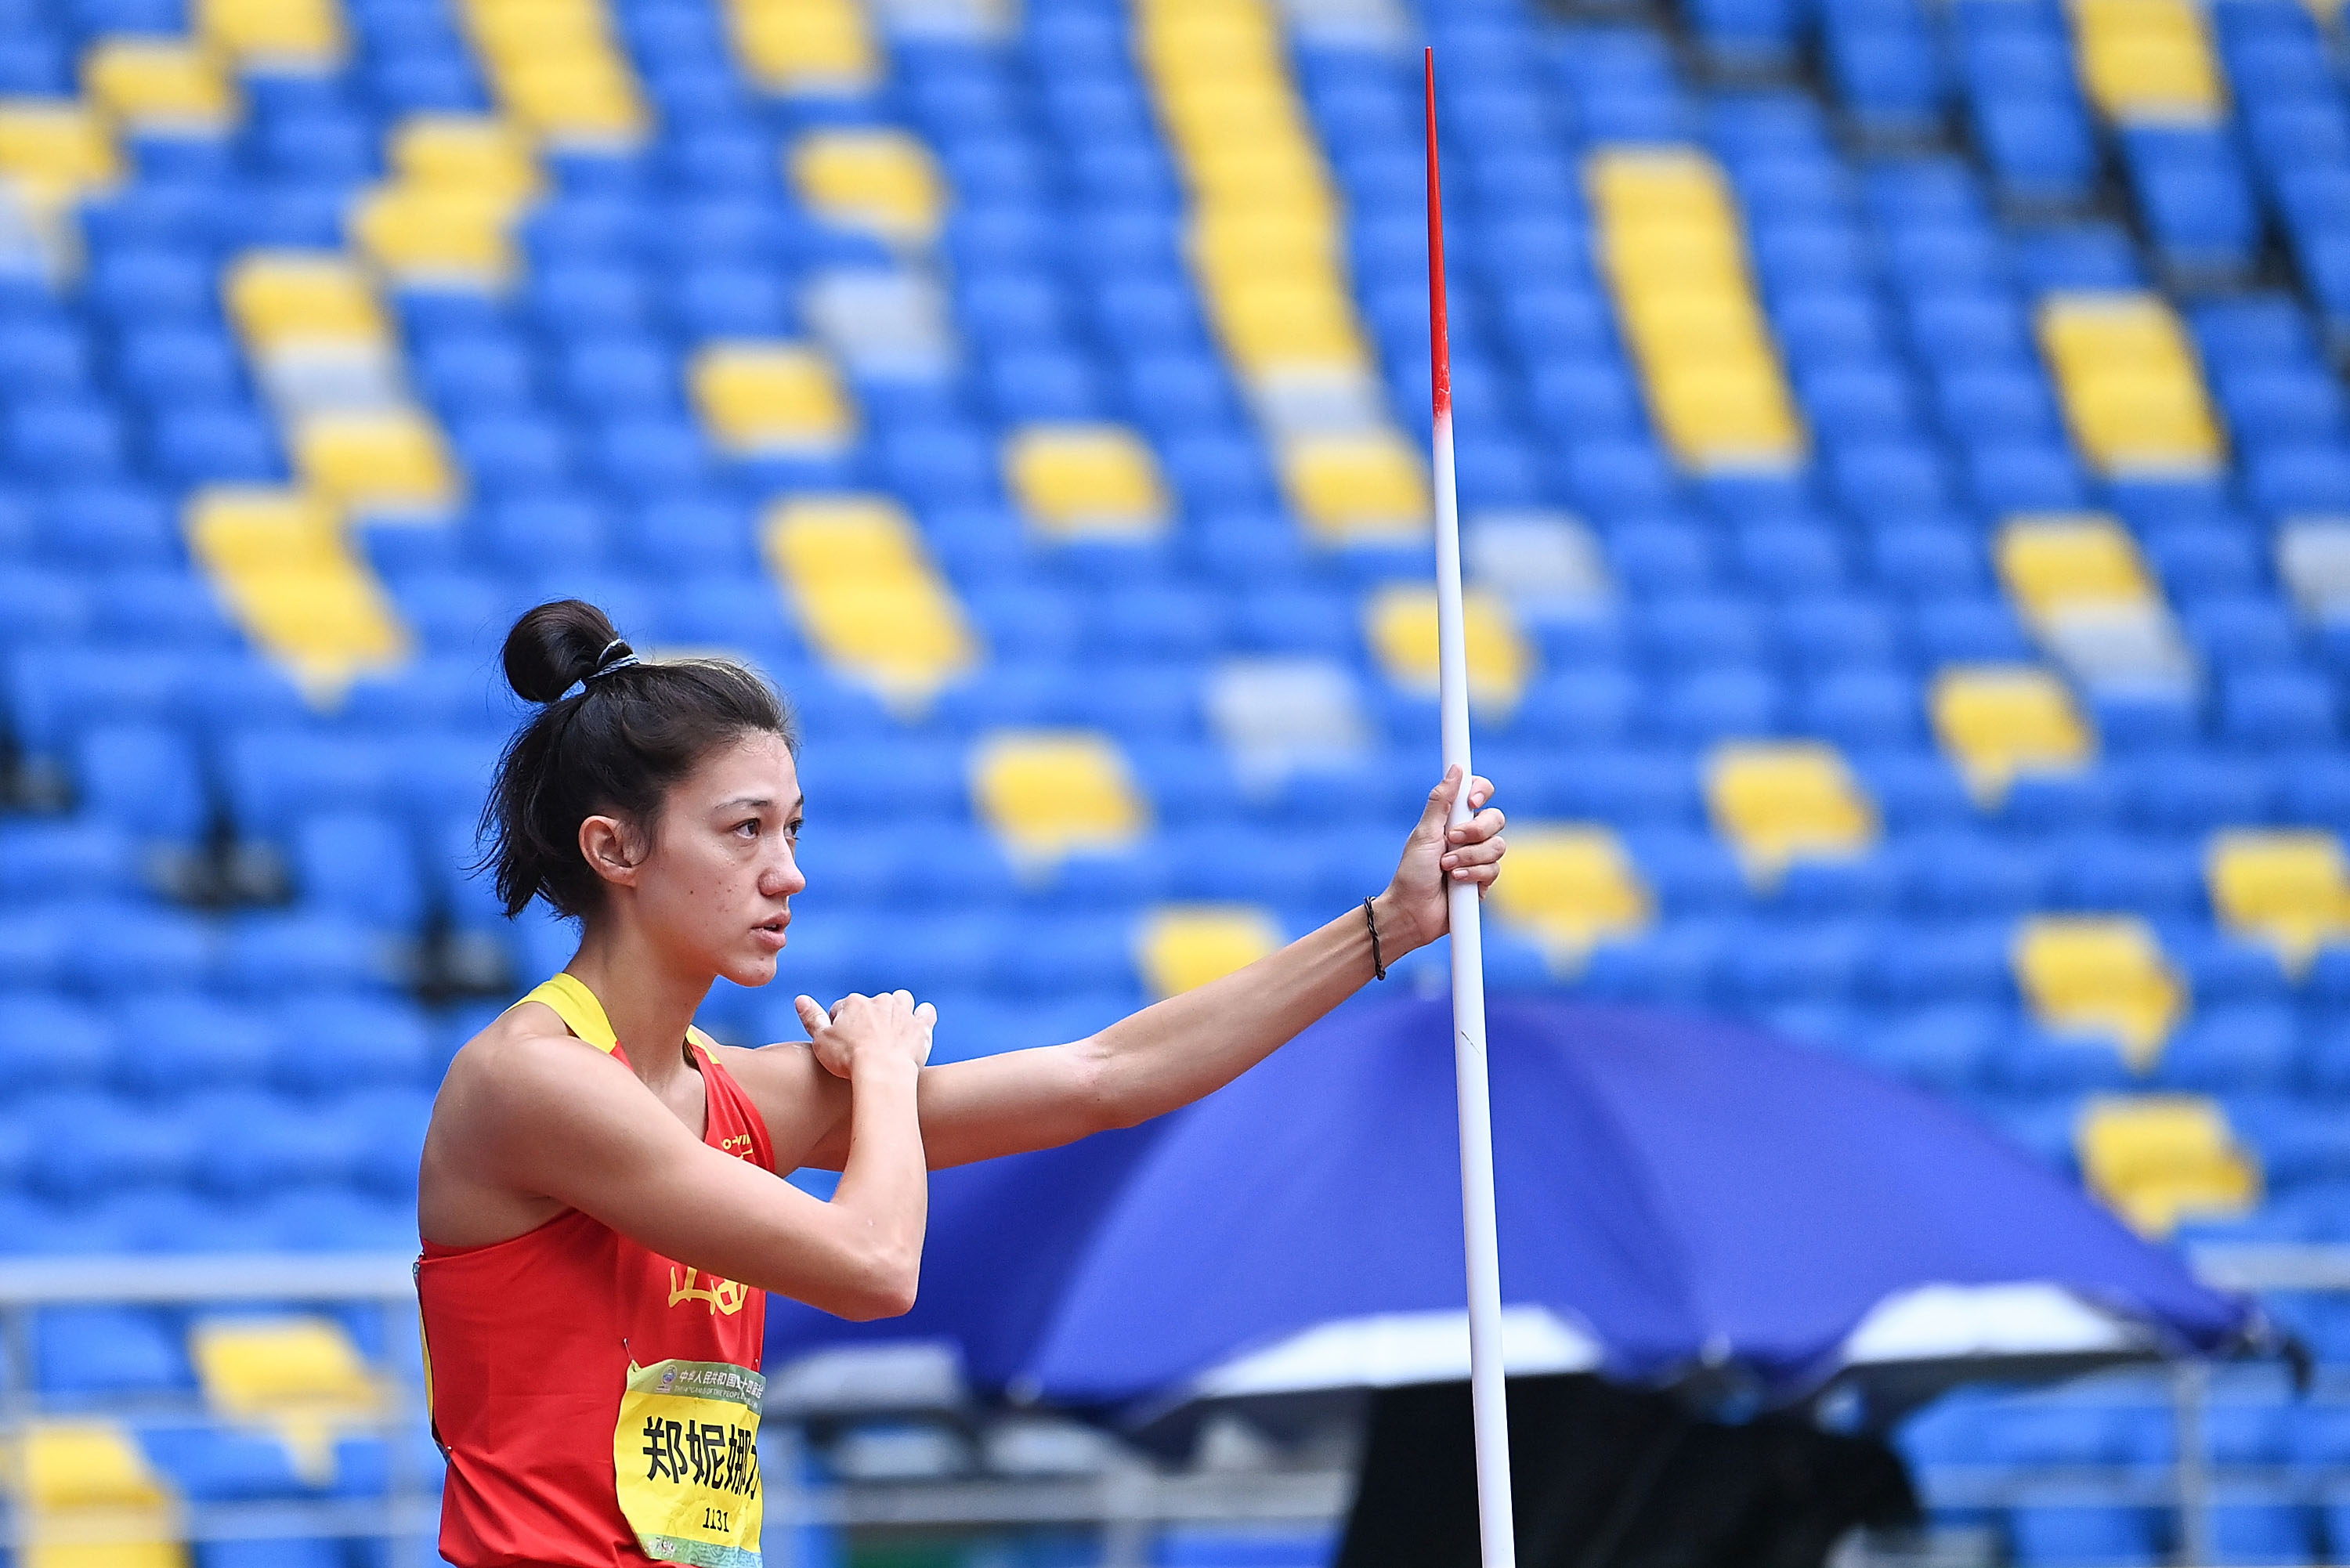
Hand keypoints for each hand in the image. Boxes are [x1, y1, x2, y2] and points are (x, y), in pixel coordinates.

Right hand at [794, 990, 934, 1079]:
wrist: (882, 1073)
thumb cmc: (848, 1060)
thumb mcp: (821, 1041)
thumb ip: (811, 1018)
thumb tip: (800, 999)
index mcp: (854, 1003)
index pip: (843, 1008)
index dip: (841, 1025)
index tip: (842, 1043)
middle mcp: (880, 1001)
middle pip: (873, 1004)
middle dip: (870, 1018)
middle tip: (866, 1042)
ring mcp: (903, 1012)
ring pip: (902, 1001)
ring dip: (898, 1010)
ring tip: (892, 1030)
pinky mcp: (921, 1026)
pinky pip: (926, 1012)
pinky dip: (924, 1017)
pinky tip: (919, 1027)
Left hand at [1376, 766, 1504, 952]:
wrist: (1412, 911)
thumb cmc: (1412, 872)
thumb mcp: (1424, 833)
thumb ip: (1441, 801)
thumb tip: (1456, 768)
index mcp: (1453, 819)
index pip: (1480, 794)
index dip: (1481, 792)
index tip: (1471, 801)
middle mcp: (1470, 836)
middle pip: (1496, 818)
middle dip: (1476, 830)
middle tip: (1451, 839)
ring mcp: (1479, 859)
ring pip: (1498, 845)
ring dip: (1469, 856)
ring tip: (1447, 867)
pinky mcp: (1485, 880)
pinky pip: (1495, 869)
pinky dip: (1473, 874)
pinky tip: (1456, 881)